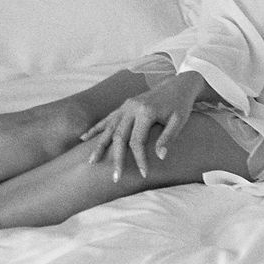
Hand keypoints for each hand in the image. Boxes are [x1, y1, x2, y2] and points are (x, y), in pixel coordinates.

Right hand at [81, 71, 205, 181]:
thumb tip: (160, 157)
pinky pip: (107, 119)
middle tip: (115, 178)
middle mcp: (132, 108)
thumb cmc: (180, 105)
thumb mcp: (179, 121)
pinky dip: (95, 128)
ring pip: (109, 128)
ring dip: (100, 146)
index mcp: (146, 111)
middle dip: (116, 158)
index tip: (143, 174)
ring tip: (92, 162)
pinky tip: (83, 138)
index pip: (137, 141)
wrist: (177, 85)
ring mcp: (126, 106)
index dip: (139, 159)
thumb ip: (168, 138)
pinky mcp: (124, 106)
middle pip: (119, 137)